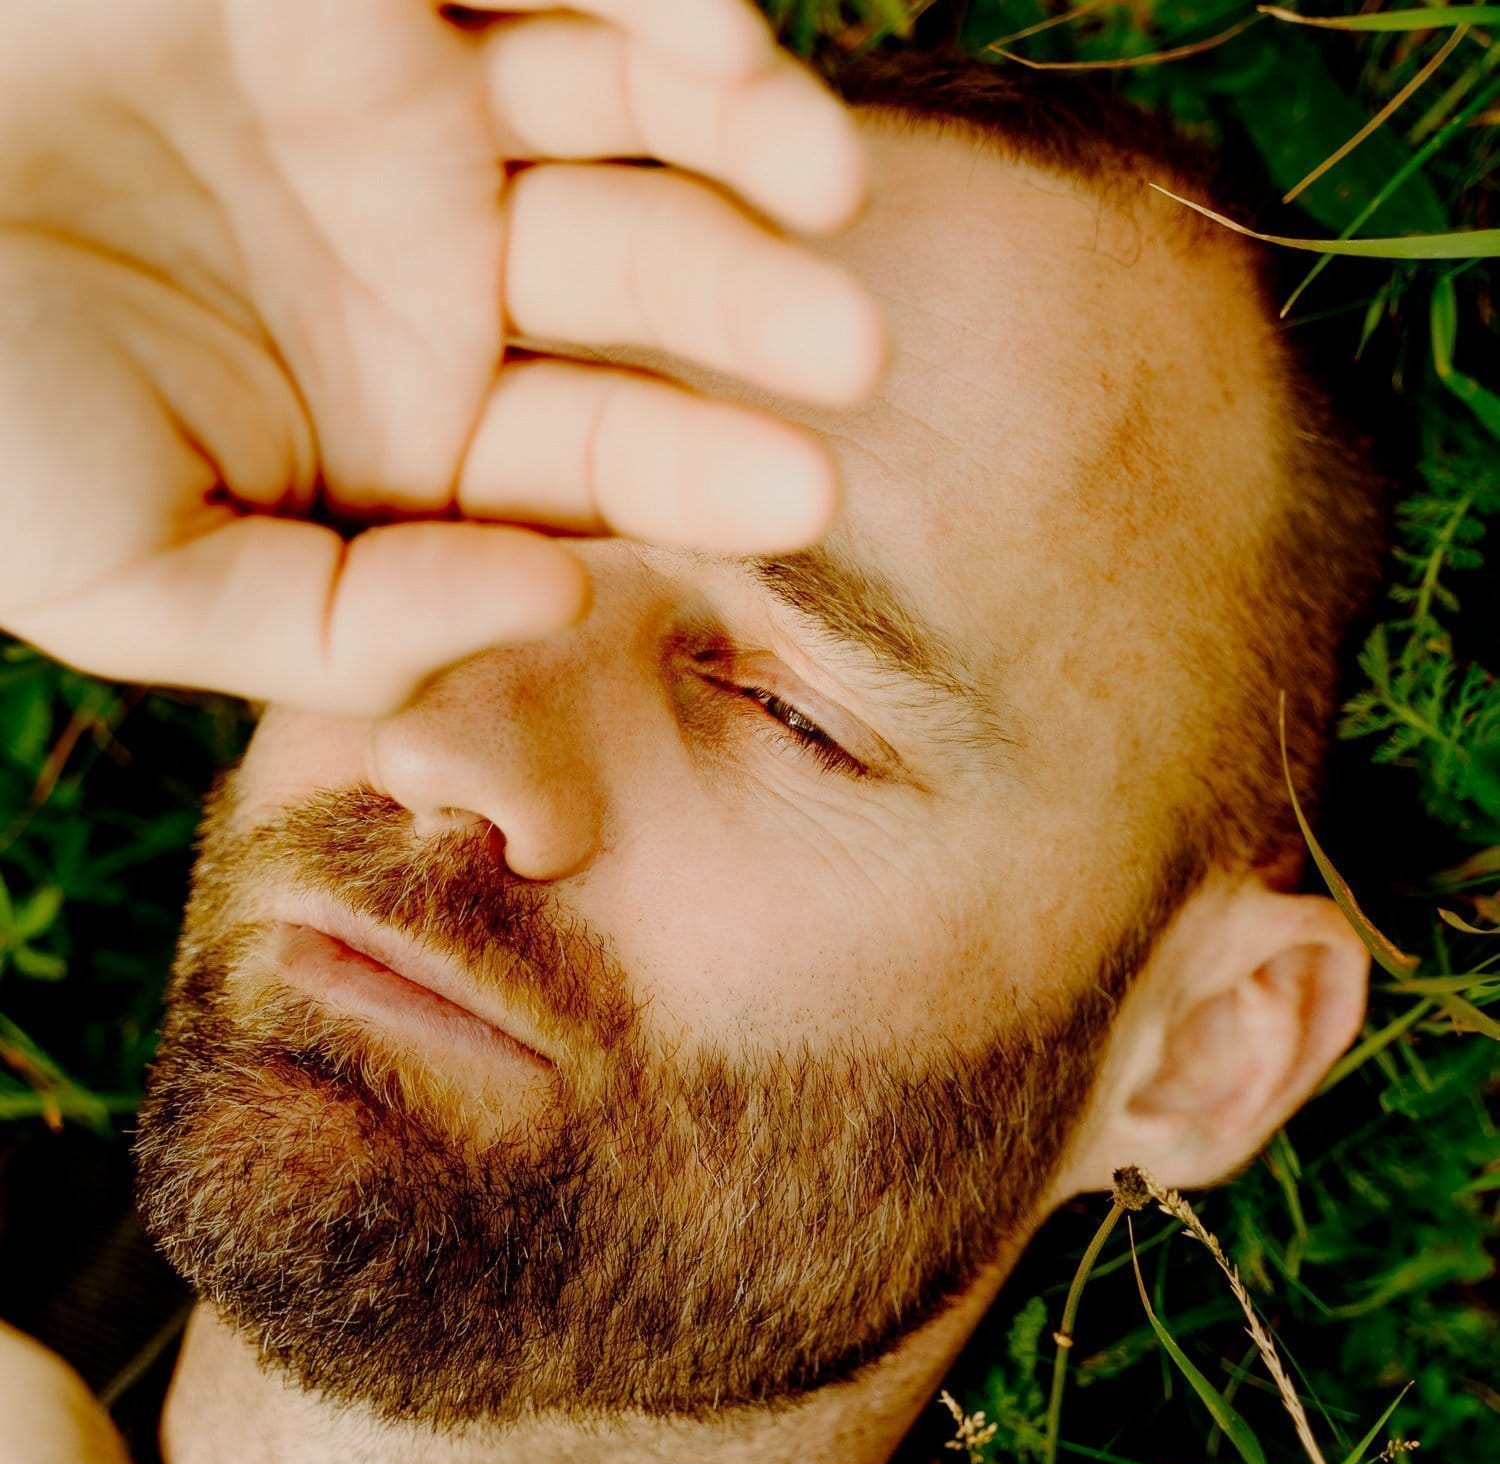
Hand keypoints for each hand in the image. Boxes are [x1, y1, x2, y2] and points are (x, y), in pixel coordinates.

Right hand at [0, 0, 883, 717]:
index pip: (591, 457)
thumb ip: (344, 627)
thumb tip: (553, 604)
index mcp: (401, 432)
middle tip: (854, 354)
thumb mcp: (135, 581)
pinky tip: (714, 41)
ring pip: (629, 116)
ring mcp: (410, 116)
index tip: (800, 497)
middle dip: (752, 316)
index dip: (698, 474)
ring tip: (827, 189)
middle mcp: (432, 277)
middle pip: (643, 288)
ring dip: (746, 145)